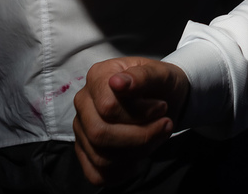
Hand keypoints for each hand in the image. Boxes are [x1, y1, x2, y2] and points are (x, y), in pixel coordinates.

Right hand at [73, 57, 189, 185]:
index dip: (140, 112)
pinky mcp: (86, 151)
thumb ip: (142, 76)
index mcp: (98, 77)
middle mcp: (84, 102)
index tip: (162, 107)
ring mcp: (82, 128)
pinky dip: (123, 171)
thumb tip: (118, 82)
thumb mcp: (162, 74)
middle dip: (140, 136)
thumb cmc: (160, 84)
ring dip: (137, 152)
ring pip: (101, 156)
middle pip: (100, 133)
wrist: (165, 99)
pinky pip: (97, 173)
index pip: (107, 106)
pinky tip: (139, 155)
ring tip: (156, 136)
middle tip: (165, 125)